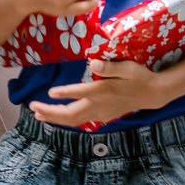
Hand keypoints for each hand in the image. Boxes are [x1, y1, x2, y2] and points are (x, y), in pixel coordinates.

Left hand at [30, 58, 162, 126]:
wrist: (151, 94)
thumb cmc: (138, 76)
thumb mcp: (128, 68)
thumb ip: (110, 67)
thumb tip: (93, 63)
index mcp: (103, 91)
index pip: (81, 93)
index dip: (66, 93)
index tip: (51, 92)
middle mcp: (99, 105)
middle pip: (71, 114)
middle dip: (50, 112)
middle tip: (32, 106)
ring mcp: (99, 113)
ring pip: (73, 120)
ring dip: (54, 117)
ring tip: (36, 113)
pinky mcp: (101, 116)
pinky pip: (79, 120)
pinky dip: (64, 119)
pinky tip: (54, 117)